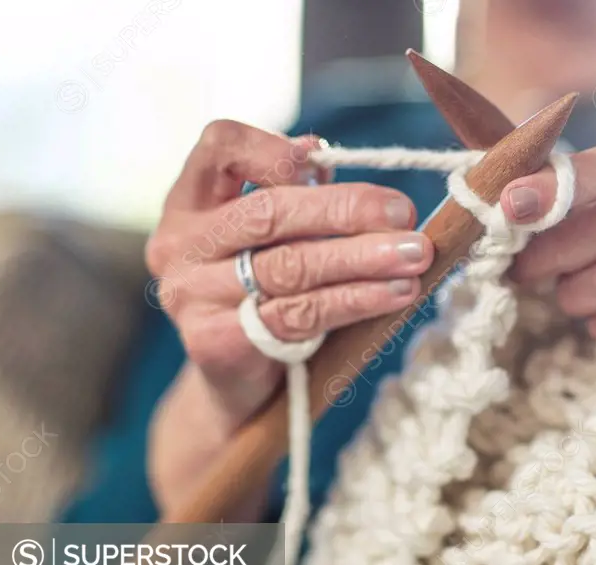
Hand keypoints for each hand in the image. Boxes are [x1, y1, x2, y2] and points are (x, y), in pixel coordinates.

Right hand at [144, 120, 432, 515]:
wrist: (234, 387)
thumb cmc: (263, 297)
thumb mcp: (271, 241)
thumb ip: (292, 197)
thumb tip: (319, 153)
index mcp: (189, 204)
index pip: (218, 146)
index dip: (273, 148)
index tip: (325, 162)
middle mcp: (180, 245)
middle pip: (268, 211)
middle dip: (346, 210)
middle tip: (404, 214)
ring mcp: (191, 295)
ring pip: (290, 266)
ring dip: (363, 258)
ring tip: (415, 255)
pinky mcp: (215, 342)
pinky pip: (299, 315)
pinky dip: (355, 301)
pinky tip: (396, 294)